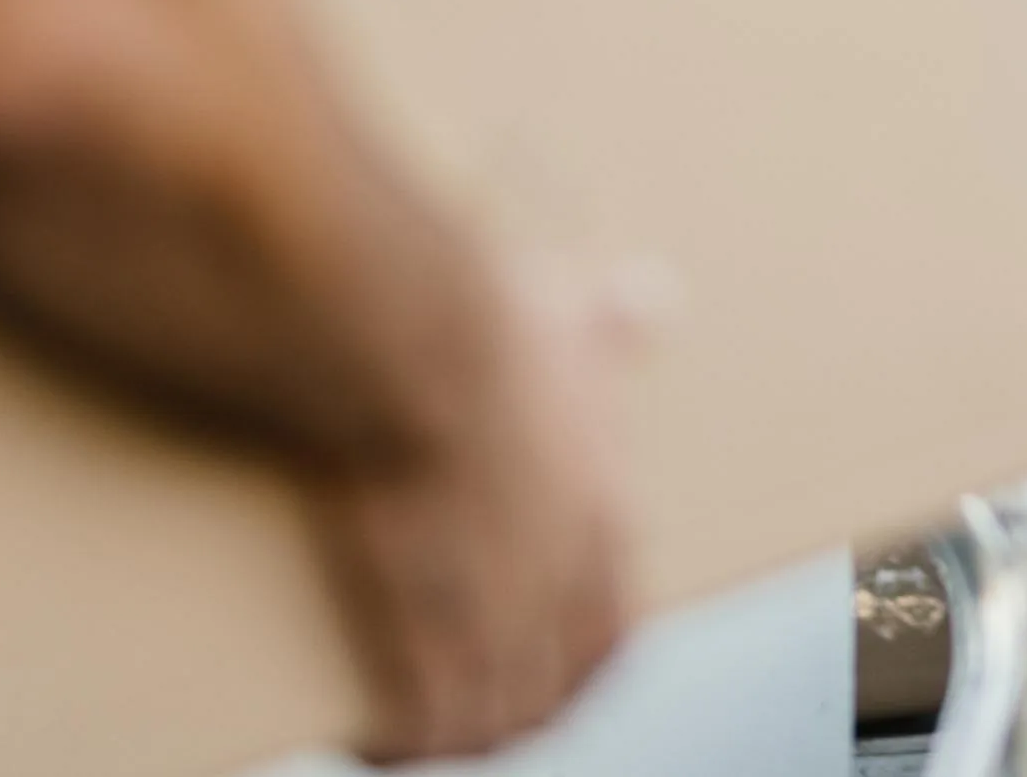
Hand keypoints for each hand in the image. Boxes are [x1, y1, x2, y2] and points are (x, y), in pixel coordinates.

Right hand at [312, 258, 641, 763]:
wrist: (422, 341)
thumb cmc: (492, 320)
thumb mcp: (576, 317)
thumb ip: (615, 325)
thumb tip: (654, 294)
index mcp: (605, 520)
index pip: (611, 637)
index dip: (577, 670)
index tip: (547, 682)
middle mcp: (563, 581)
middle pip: (548, 695)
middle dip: (511, 714)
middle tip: (466, 716)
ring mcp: (498, 611)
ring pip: (489, 720)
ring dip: (454, 736)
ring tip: (415, 736)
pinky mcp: (424, 624)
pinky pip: (424, 722)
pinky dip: (398, 739)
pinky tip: (372, 740)